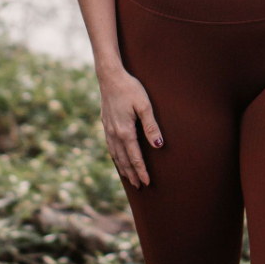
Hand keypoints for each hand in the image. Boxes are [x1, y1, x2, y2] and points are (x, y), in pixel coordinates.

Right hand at [98, 66, 163, 187]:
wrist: (110, 77)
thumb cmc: (130, 89)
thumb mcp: (144, 105)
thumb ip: (151, 126)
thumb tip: (158, 145)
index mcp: (125, 131)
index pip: (135, 157)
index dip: (141, 171)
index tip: (147, 183)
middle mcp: (114, 133)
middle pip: (124, 160)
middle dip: (132, 174)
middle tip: (139, 186)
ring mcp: (108, 129)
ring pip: (115, 154)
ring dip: (123, 167)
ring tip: (129, 178)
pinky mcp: (105, 124)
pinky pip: (110, 146)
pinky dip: (115, 156)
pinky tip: (118, 158)